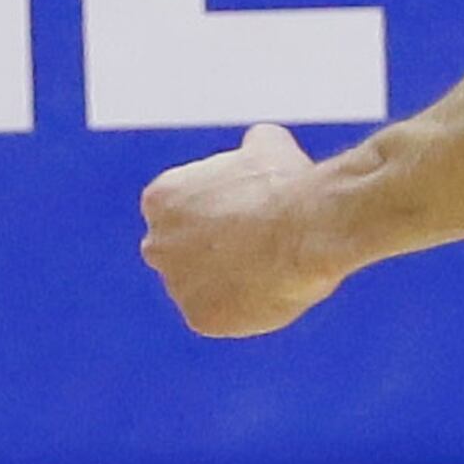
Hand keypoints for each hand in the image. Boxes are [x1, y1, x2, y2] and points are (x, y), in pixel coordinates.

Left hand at [138, 121, 344, 340]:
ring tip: (268, 267)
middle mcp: (157, 243)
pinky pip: (220, 317)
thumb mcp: (266, 144)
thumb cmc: (286, 183)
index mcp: (160, 199)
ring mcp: (176, 284)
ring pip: (200, 288)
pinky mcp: (200, 318)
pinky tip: (270, 289)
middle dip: (207, 252)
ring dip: (226, 282)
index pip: (176, 213)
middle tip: (250, 246)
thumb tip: (257, 144)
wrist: (306, 228)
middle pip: (177, 253)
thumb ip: (247, 150)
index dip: (212, 216)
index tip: (242, 217)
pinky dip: (242, 309)